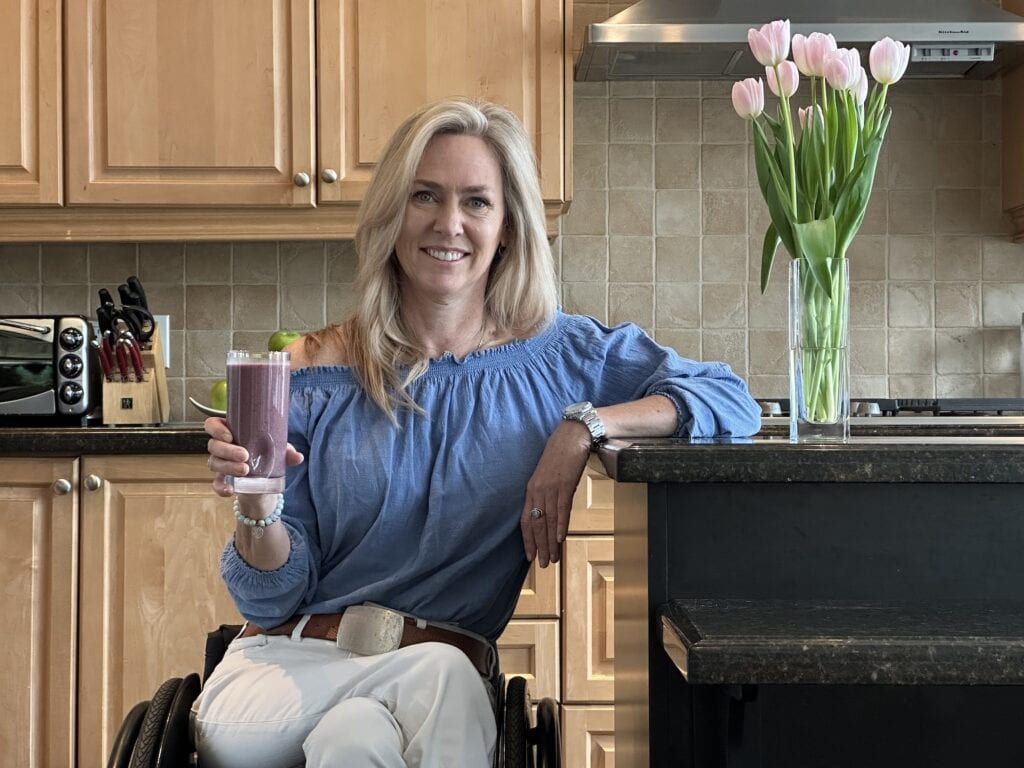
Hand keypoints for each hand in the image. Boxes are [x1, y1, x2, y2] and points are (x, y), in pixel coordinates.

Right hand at [204, 416, 303, 496]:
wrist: (265, 483)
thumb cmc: (268, 457)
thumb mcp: (278, 452)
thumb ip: (287, 451)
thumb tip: (298, 457)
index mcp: (232, 433)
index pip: (213, 425)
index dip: (216, 428)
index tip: (230, 435)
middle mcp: (222, 447)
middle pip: (213, 445)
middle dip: (227, 450)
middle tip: (245, 455)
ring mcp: (221, 464)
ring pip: (214, 463)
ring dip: (228, 467)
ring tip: (245, 470)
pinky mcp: (222, 481)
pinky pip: (216, 484)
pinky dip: (221, 487)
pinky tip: (231, 489)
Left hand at [521, 420, 591, 566]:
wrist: (572, 436)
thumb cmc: (560, 455)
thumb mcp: (548, 476)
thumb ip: (547, 494)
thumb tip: (551, 513)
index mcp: (531, 489)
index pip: (525, 520)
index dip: (527, 540)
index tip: (529, 556)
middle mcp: (538, 491)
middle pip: (536, 524)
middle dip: (539, 546)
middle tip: (542, 565)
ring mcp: (551, 488)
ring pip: (548, 520)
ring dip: (550, 542)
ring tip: (552, 558)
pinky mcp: (565, 484)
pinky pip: (562, 508)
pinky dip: (561, 525)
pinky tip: (560, 539)